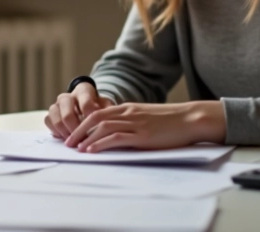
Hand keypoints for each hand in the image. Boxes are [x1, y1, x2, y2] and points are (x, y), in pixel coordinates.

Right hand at [44, 82, 113, 138]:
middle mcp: (67, 96)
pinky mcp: (50, 114)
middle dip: (77, 131)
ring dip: (66, 133)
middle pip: (68, 114)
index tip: (97, 128)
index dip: (91, 118)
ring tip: (76, 142)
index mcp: (83, 90)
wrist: (88, 106)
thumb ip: (108, 112)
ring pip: (55, 118)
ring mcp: (56, 105)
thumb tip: (107, 124)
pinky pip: (48, 122)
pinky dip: (57, 132)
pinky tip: (67, 138)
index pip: (86, 103)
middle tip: (85, 140)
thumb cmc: (99, 106)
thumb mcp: (107, 106)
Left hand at [64, 100, 226, 152]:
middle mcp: (128, 113)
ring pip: (102, 127)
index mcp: (128, 108)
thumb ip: (132, 123)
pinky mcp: (142, 135)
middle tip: (67, 143)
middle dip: (78, 130)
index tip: (73, 133)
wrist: (191, 119)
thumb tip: (118, 136)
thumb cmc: (172, 121)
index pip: (98, 112)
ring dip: (85, 138)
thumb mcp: (147, 118)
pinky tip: (91, 150)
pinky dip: (100, 143)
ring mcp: (134, 123)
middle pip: (95, 118)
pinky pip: (116, 138)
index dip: (82, 122)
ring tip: (75, 149)